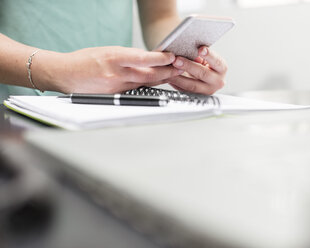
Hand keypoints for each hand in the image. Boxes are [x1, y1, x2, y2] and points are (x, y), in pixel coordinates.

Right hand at [37, 46, 182, 92]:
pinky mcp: (115, 96)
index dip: (160, 59)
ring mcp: (116, 87)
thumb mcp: (107, 51)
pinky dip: (148, 86)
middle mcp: (116, 74)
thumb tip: (147, 58)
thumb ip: (127, 56)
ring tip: (174, 74)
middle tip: (180, 67)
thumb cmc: (84, 60)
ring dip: (161, 79)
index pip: (143, 59)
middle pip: (148, 74)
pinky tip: (157, 84)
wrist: (65, 74)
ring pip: (145, 84)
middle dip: (167, 71)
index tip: (172, 56)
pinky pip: (136, 90)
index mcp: (114, 58)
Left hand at [167, 46, 226, 94]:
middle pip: (203, 74)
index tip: (201, 49)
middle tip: (177, 60)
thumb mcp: (205, 58)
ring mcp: (207, 91)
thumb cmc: (204, 64)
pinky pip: (184, 91)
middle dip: (188, 66)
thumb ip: (199, 55)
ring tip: (169, 70)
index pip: (217, 61)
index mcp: (221, 69)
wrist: (205, 80)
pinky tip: (168, 77)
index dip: (209, 55)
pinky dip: (175, 84)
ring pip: (192, 85)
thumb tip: (187, 49)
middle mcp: (217, 81)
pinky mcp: (197, 96)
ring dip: (179, 77)